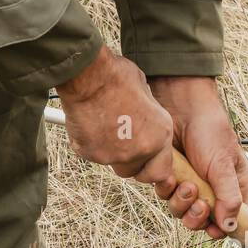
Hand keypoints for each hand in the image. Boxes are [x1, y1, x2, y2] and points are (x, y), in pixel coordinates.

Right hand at [56, 47, 176, 184]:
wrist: (88, 75)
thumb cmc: (116, 77)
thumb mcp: (146, 94)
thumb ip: (148, 117)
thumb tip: (144, 121)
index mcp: (160, 136)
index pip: (160, 172)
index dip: (150, 166)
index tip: (143, 159)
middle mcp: (141, 151)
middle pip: (133, 171)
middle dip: (128, 160)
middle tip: (119, 138)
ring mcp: (114, 156)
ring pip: (112, 163)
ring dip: (109, 151)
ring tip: (104, 124)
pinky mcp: (91, 154)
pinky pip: (92, 155)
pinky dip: (91, 144)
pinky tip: (89, 123)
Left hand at [148, 76, 247, 239]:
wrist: (181, 106)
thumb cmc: (209, 130)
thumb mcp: (223, 165)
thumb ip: (228, 197)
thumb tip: (232, 226)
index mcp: (233, 187)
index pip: (231, 219)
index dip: (222, 228)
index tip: (215, 230)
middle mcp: (212, 189)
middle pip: (203, 221)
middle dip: (198, 217)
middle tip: (199, 204)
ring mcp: (190, 184)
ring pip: (182, 211)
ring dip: (182, 203)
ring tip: (185, 185)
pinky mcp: (170, 178)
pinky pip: (166, 196)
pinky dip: (167, 189)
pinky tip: (171, 175)